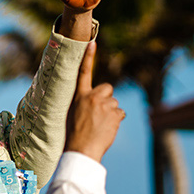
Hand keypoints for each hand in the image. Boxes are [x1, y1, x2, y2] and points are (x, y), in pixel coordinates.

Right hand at [64, 42, 124, 160]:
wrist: (81, 150)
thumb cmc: (74, 135)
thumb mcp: (73, 114)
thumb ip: (83, 104)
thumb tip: (94, 103)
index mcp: (79, 96)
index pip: (84, 73)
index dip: (89, 57)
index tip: (92, 43)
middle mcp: (93, 97)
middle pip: (108, 88)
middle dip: (107, 98)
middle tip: (99, 112)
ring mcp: (105, 105)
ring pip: (115, 104)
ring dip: (111, 113)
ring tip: (101, 125)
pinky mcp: (115, 113)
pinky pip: (120, 114)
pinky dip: (116, 121)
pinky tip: (107, 129)